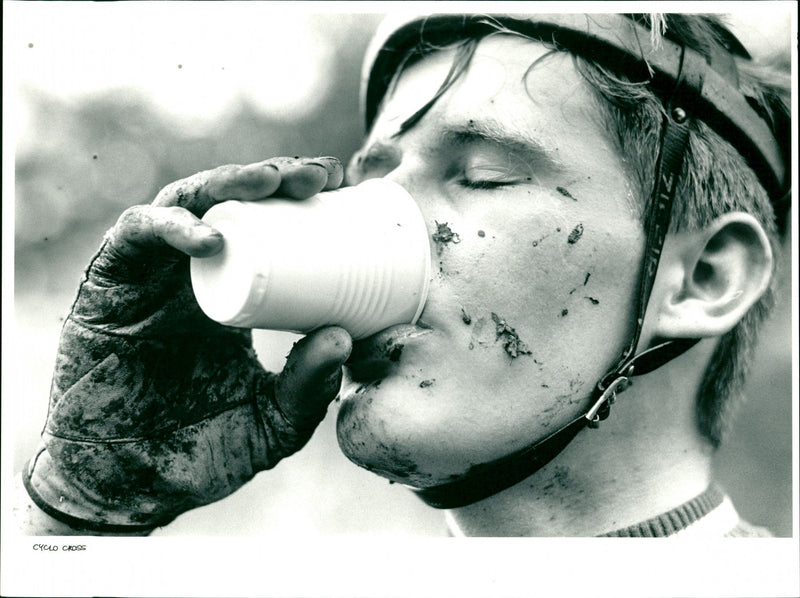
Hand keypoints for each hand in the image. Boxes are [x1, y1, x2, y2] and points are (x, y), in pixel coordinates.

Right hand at [23, 157, 352, 533]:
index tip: (344, 188)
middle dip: (274, 179)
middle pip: (231, 205)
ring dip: (229, 185)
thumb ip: (308, 389)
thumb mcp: (272, 423)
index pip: (266, 231)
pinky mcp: (108, 286)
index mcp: (232, 295)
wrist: (126, 487)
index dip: (301, 202)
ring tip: (272, 183)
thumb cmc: (200, 452)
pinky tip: (209, 239)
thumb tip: (345, 337)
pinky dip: (170, 228)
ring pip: (185, 203)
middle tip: (318, 176)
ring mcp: (150, 276)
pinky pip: (134, 238)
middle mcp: (191, 274)